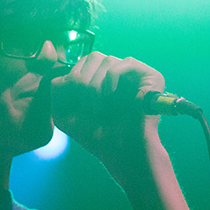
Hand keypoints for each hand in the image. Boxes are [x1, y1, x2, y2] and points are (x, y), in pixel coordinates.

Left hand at [51, 52, 165, 177]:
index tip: (76, 104)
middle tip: (87, 107)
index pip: (83, 62)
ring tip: (98, 108)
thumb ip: (57, 90)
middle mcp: (120, 74)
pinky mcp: (152, 77)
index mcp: (102, 79)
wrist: (121, 152)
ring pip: (106, 60)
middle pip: (93, 57)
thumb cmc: (96, 136)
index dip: (73, 79)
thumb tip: (62, 72)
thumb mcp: (65, 114)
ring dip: (95, 85)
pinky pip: (126, 63)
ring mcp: (136, 75)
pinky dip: (111, 79)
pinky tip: (109, 96)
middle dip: (82, 81)